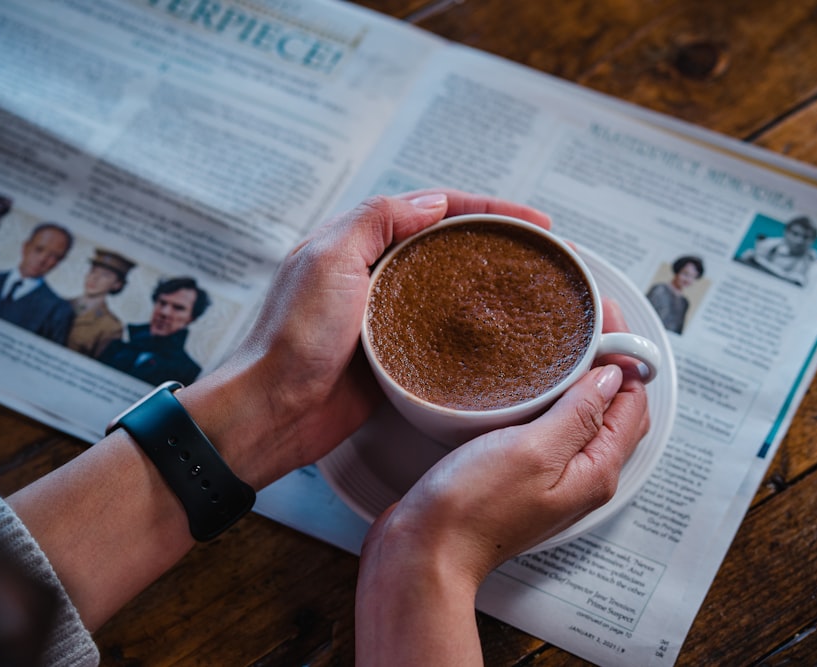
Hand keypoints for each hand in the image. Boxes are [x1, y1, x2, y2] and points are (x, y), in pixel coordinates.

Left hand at [180, 190, 551, 488]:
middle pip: (448, 244)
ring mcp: (386, 315)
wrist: (272, 413)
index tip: (534, 222)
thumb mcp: (327, 260)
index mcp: (355, 241)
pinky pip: (443, 333)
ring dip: (491, 282)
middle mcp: (373, 273)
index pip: (433, 208)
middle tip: (545, 251)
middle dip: (498, 241)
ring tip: (535, 286)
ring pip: (450, 287)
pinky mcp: (395, 355)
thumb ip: (375, 222)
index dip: (488, 209)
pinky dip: (474, 328)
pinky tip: (500, 333)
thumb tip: (432, 201)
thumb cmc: (290, 339)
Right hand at [356, 299, 649, 664]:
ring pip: (582, 417)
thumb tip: (612, 376)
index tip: (604, 317)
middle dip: (608, 362)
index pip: (633, 400)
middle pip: (614, 409)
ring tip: (562, 342)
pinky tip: (530, 384)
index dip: (626, 354)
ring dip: (579, 380)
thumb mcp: (534, 449)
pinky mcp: (521, 476)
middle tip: (586, 321)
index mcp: (596, 470)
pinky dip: (552, 399)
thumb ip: (579, 412)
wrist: (424, 551)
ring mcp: (551, 478)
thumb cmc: (473, 508)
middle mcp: (580, 476)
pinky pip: (551, 429)